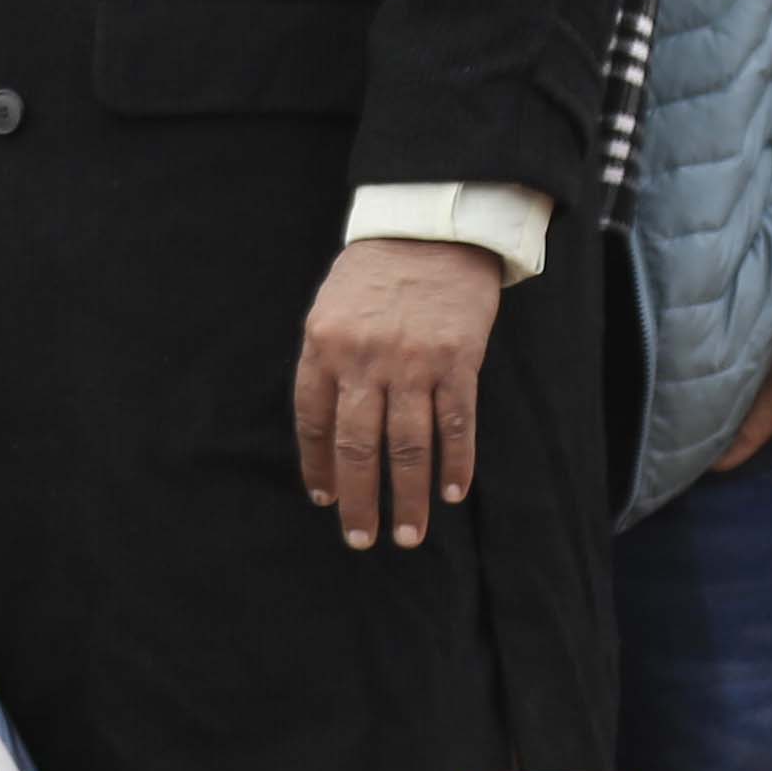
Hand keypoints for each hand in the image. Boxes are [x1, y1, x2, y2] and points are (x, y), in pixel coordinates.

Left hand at [293, 236, 505, 551]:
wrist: (430, 230)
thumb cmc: (373, 275)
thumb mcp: (328, 312)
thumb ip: (326, 366)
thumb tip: (327, 433)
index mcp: (323, 349)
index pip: (313, 424)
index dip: (319, 469)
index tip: (326, 502)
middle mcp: (364, 361)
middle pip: (358, 446)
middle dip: (360, 500)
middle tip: (363, 540)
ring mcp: (413, 363)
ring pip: (408, 446)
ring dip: (407, 497)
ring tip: (408, 535)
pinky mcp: (458, 360)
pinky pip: (456, 423)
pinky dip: (455, 463)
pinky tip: (451, 494)